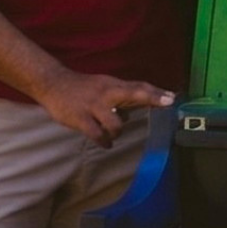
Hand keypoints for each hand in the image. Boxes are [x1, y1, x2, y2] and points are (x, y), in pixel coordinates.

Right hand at [36, 70, 171, 146]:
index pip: (138, 87)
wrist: (52, 83)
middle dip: (152, 97)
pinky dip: (104, 141)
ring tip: (112, 134)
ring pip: (115, 122)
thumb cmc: (82, 88)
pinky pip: (96, 134)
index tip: (173, 97)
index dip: (156, 92)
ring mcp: (93, 106)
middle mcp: (106, 93)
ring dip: (117, 132)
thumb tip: (142, 106)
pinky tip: (106, 144)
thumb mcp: (104, 86)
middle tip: (168, 102)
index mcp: (113, 85)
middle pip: (133, 93)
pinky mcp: (80, 118)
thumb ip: (122, 96)